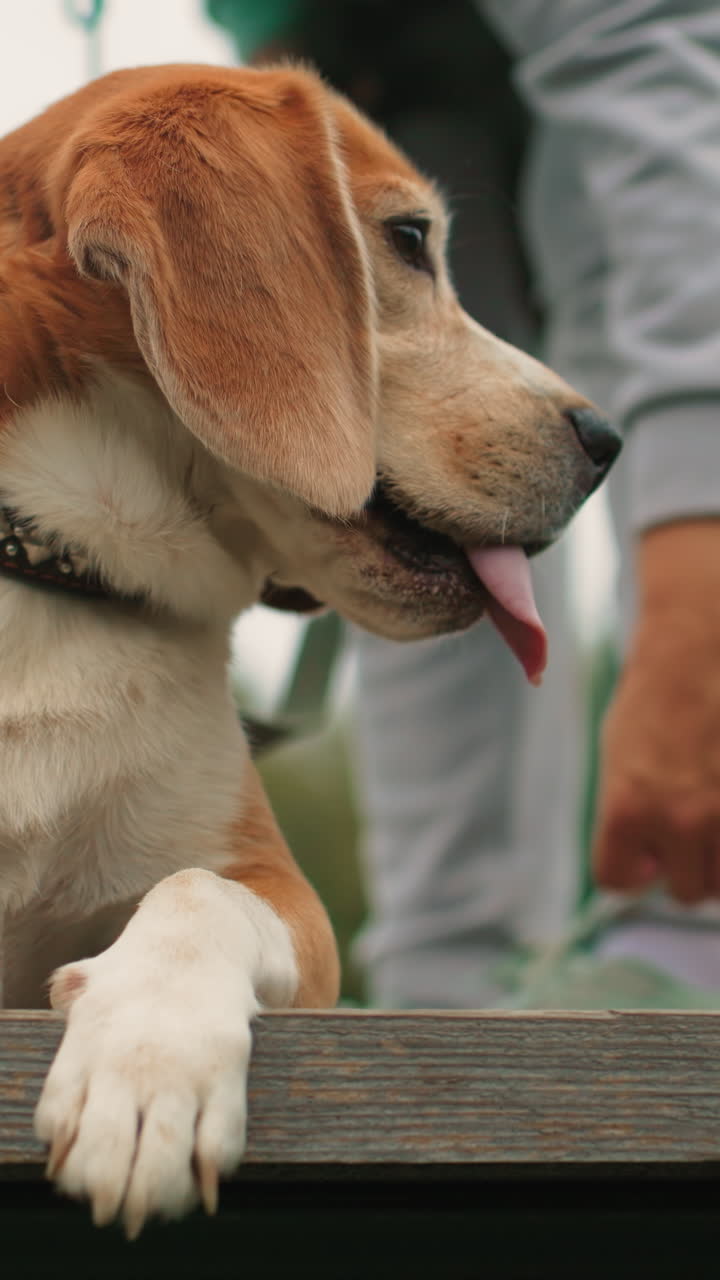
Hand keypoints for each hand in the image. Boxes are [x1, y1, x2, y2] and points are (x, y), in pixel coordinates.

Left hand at [592, 519, 719, 903]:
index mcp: (628, 806)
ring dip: (719, 855)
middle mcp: (681, 818)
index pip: (617, 881)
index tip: (640, 846)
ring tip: (711, 806)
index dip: (630, 864)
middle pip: (686, 892)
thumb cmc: (656, 700)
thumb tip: (647, 868)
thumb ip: (627, 818)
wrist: (701, 649)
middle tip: (687, 818)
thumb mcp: (619, 759)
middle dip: (684, 862)